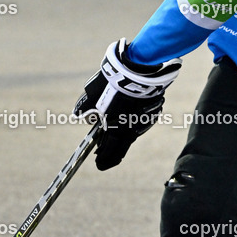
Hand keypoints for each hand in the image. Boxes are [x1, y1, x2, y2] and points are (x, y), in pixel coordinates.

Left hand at [73, 39, 181, 169]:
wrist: (136, 71)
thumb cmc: (112, 85)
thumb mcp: (92, 97)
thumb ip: (85, 109)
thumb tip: (81, 115)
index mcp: (118, 130)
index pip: (112, 153)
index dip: (104, 161)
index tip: (99, 165)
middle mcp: (134, 129)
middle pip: (123, 146)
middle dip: (112, 152)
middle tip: (105, 155)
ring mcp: (146, 119)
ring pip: (133, 131)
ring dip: (123, 133)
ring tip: (114, 133)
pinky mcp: (154, 108)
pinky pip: (142, 119)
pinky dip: (133, 120)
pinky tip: (128, 115)